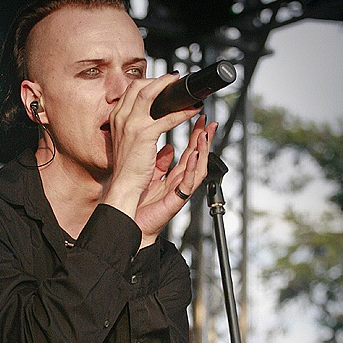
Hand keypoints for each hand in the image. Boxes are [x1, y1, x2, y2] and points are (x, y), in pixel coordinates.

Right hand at [102, 73, 204, 219]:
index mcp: (117, 118)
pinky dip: (182, 112)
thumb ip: (137, 129)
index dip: (147, 83)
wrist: (123, 185)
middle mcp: (121, 118)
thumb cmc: (127, 168)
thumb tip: (154, 122)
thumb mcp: (127, 142)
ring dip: (168, 87)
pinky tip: (192, 111)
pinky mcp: (144, 134)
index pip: (131, 90)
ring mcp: (131, 125)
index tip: (161, 82)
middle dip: (158, 80)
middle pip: (138, 86)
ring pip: (149, 94)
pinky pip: (167, 118)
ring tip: (183, 88)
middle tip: (173, 79)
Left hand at [135, 114, 217, 246]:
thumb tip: (169, 148)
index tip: (200, 119)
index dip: (195, 136)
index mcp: (174, 176)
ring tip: (205, 135)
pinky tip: (194, 156)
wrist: (133, 223)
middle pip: (197, 158)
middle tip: (210, 122)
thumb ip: (161, 163)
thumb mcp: (151, 176)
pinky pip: (188, 183)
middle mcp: (180, 182)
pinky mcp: (177, 199)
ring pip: (198, 168)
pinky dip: (192, 169)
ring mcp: (180, 191)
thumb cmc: (141, 205)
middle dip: (205, 140)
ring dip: (203, 151)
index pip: (189, 152)